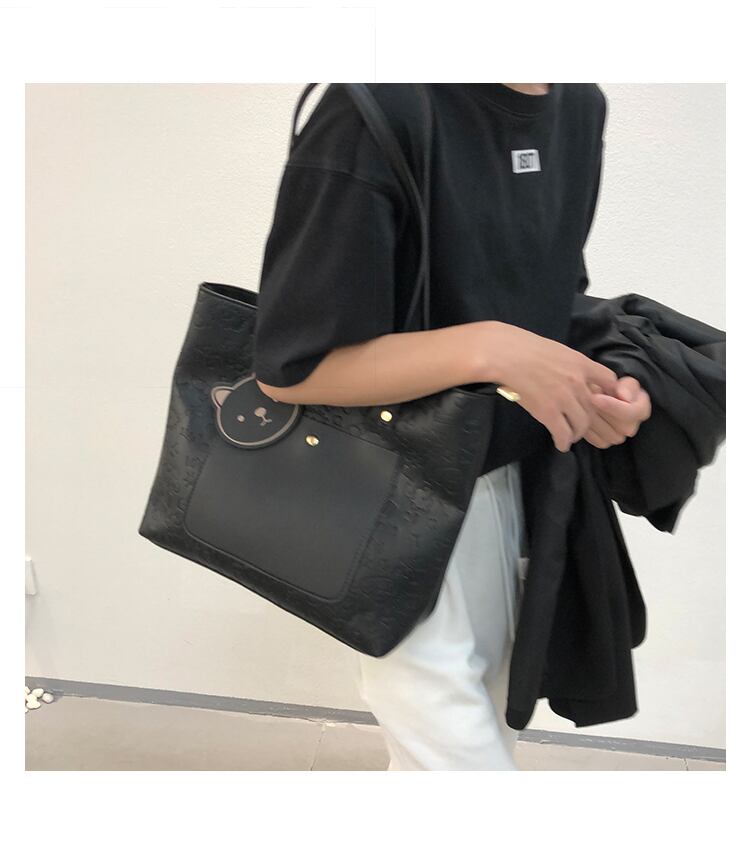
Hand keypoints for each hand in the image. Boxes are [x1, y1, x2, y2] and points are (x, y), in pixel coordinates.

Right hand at [485, 322, 620, 452]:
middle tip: (580, 426)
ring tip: (570, 436)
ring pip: (582, 424)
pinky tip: (560, 444)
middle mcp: (578, 382)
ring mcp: (564, 398)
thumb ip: (571, 364)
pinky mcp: (548, 412)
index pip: (609, 381)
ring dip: (577, 433)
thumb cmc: (525, 348)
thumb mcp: (557, 350)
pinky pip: (563, 433)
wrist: (505, 355)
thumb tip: (575, 374)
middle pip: (595, 408)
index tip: (603, 401)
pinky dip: (563, 442)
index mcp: (580, 363)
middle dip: (589, 420)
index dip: (609, 393)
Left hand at [583, 375, 651, 447]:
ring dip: (593, 420)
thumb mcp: (623, 382)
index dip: (612, 406)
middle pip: (619, 426)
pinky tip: (581, 415)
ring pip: (607, 434)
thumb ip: (627, 387)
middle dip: (600, 412)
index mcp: (641, 410)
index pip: (630, 412)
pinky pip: (596, 440)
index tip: (595, 397)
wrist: (599, 395)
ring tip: (582, 405)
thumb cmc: (613, 386)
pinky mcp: (604, 442)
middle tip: (584, 400)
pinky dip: (588, 429)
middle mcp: (631, 427)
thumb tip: (625, 397)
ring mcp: (618, 437)